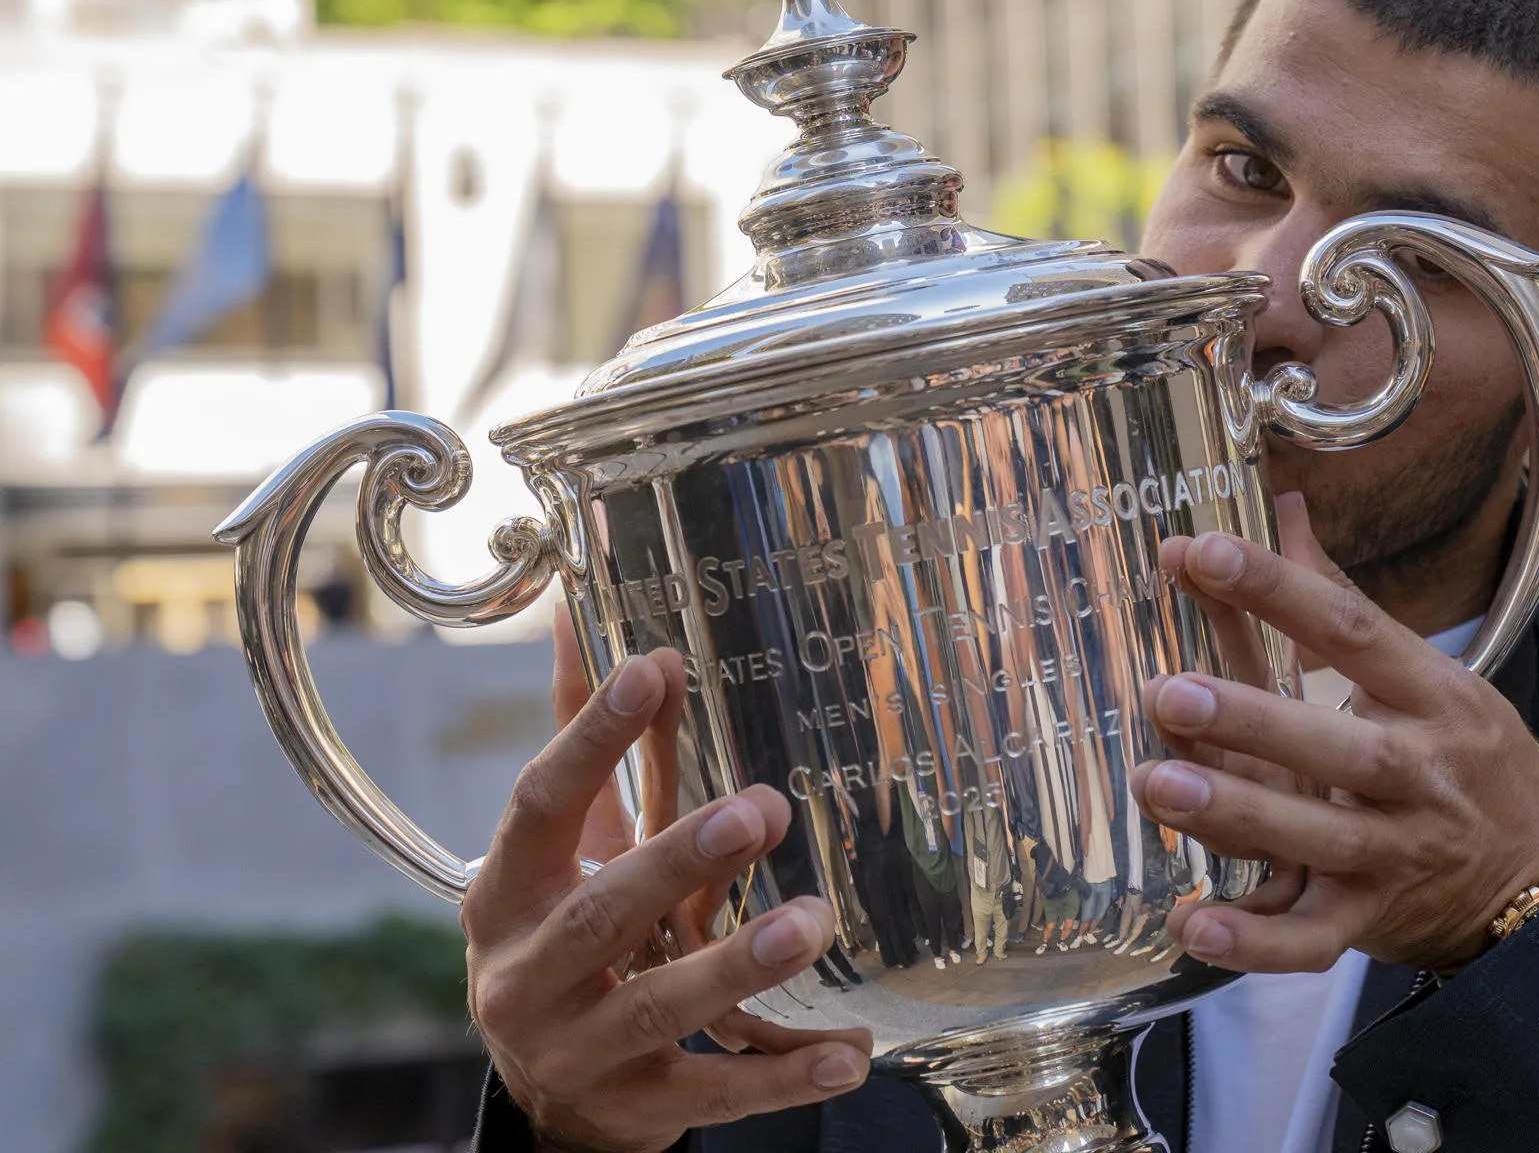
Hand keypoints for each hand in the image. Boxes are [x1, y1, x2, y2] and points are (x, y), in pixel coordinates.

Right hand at [463, 609, 870, 1151]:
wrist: (549, 1091)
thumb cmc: (564, 935)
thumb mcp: (565, 850)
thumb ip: (587, 743)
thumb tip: (583, 617)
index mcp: (508, 892)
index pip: (539, 806)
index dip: (591, 739)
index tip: (654, 670)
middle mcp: (528, 975)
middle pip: (599, 914)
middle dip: (677, 859)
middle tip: (762, 809)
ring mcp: (580, 1051)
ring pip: (658, 1009)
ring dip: (738, 965)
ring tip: (813, 921)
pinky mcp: (637, 1109)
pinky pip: (713, 1095)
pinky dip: (783, 1080)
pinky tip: (849, 1056)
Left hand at [1130, 494, 1538, 974]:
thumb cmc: (1468, 764)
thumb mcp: (1429, 678)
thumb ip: (1343, 602)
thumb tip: (1282, 509)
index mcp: (1433, 696)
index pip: (1352, 629)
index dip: (1278, 589)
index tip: (1199, 552)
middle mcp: (1420, 772)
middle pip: (1338, 743)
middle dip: (1252, 719)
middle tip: (1170, 694)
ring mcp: (1399, 852)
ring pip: (1319, 834)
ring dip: (1236, 813)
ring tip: (1158, 785)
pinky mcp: (1372, 921)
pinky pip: (1310, 939)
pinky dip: (1252, 941)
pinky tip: (1189, 924)